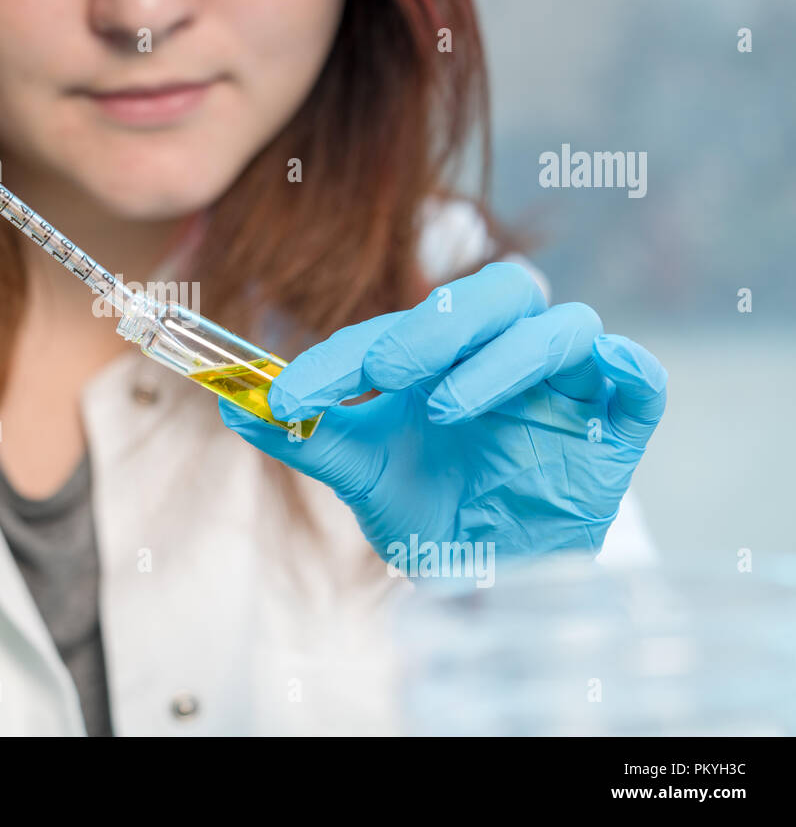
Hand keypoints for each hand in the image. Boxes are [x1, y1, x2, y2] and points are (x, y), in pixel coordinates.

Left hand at [220, 262, 666, 562]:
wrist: (500, 575)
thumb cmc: (433, 513)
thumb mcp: (365, 479)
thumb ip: (310, 438)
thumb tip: (236, 405)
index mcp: (440, 358)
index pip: (394, 334)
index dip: (341, 358)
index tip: (287, 394)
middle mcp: (503, 355)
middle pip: (492, 297)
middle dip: (434, 327)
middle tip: (383, 373)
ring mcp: (566, 384)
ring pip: (559, 327)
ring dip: (503, 358)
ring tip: (445, 408)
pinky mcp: (623, 418)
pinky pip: (637, 376)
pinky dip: (624, 369)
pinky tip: (598, 382)